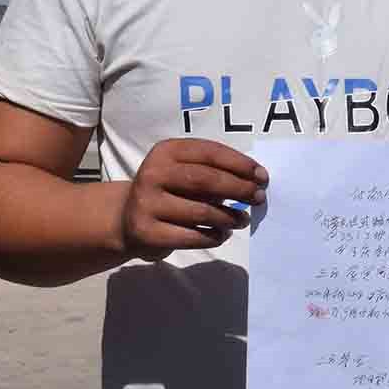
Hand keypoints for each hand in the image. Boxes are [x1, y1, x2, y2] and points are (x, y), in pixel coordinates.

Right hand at [119, 139, 268, 260]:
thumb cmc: (169, 191)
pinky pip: (191, 236)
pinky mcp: (147, 232)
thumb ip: (214, 172)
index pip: (210, 153)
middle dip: (239, 189)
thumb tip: (255, 182)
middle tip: (258, 197)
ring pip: (201, 212)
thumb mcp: (185, 172)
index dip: (240, 164)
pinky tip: (223, 234)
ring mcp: (147, 203)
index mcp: (166, 151)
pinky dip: (214, 236)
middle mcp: (153, 173)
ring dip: (229, 217)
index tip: (262, 176)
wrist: (126, 218)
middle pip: (206, 180)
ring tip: (243, 220)